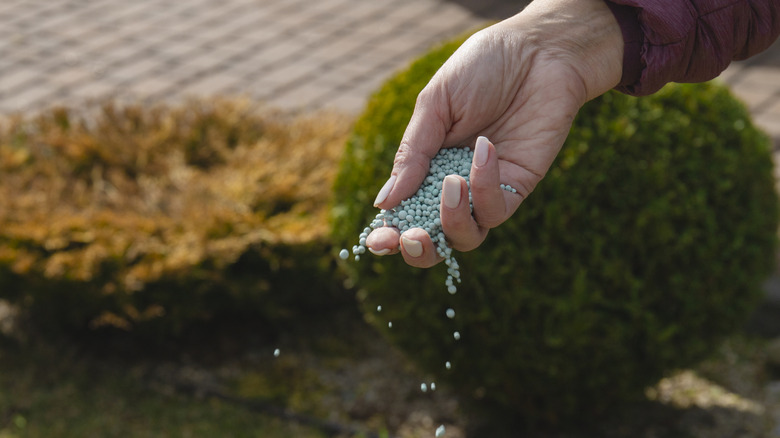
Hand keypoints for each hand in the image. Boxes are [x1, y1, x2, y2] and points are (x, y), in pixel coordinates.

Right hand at [367, 0, 623, 266]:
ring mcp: (487, 190)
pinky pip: (497, 209)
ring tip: (451, 184)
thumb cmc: (482, 69)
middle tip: (411, 238)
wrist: (537, 50)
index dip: (390, 234)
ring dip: (453, 221)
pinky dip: (485, 186)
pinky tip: (484, 148)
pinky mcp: (519, 186)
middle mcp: (455, 186)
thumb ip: (412, 154)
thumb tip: (384, 203)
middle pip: (435, 239)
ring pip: (467, 237)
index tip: (378, 241)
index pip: (404, 213)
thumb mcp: (435, 105)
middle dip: (419, 250)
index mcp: (426, 167)